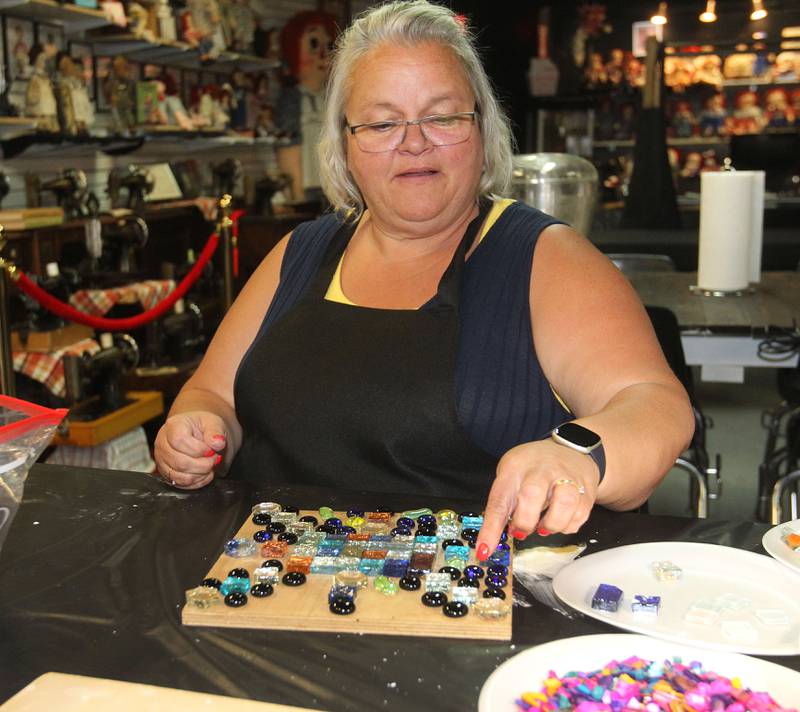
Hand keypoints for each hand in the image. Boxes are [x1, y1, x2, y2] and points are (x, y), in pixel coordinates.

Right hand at [153, 411, 227, 489]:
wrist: (198, 433)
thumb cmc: (203, 427)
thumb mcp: (213, 423)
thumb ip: (216, 432)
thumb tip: (218, 443)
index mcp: (173, 426)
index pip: (179, 441)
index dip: (198, 450)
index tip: (211, 450)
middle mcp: (162, 443)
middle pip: (180, 462)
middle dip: (204, 464)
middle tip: (214, 458)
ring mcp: (162, 460)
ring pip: (180, 477)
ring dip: (201, 474)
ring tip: (210, 464)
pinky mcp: (166, 473)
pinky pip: (181, 484)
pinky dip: (198, 481)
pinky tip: (205, 472)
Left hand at [476, 439, 600, 558]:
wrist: (570, 450)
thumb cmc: (533, 467)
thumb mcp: (511, 475)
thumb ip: (503, 504)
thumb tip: (492, 540)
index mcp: (515, 466)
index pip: (500, 498)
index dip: (491, 528)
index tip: (484, 550)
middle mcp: (542, 469)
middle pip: (532, 494)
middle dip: (525, 521)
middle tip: (521, 531)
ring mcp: (567, 476)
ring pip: (564, 502)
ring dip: (551, 525)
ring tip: (543, 527)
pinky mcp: (586, 489)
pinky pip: (580, 514)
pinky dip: (568, 526)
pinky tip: (560, 521)